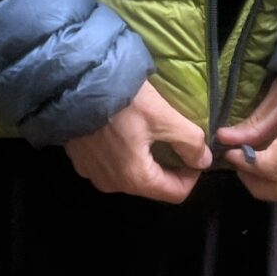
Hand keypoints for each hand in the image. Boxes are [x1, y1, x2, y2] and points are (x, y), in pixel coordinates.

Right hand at [65, 82, 211, 202]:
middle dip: (169, 165)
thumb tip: (203, 161)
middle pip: (152, 184)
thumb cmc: (121, 101)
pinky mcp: (80, 158)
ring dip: (145, 158)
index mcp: (135, 179)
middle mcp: (112, 184)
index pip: (176, 193)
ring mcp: (92, 172)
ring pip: (131, 173)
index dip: (193, 175)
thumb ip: (190, 142)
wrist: (73, 82)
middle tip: (174, 137)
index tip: (195, 151)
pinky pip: (110, 163)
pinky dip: (123, 152)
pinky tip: (124, 129)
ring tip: (149, 130)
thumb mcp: (163, 116)